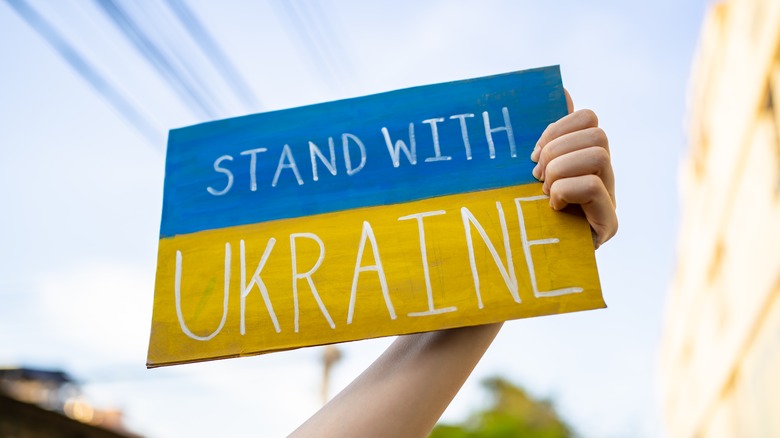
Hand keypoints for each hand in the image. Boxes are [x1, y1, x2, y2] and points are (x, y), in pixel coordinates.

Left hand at [530, 90, 616, 248]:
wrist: (527, 260)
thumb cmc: (523, 211)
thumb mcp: (528, 169)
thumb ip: (547, 134)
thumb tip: (562, 89)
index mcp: (586, 155)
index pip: (588, 118)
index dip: (557, 128)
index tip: (533, 154)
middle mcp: (605, 174)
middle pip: (597, 133)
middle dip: (557, 151)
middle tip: (537, 176)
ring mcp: (611, 198)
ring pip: (598, 155)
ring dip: (560, 171)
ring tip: (545, 193)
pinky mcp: (609, 223)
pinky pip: (593, 185)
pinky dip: (565, 191)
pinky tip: (554, 208)